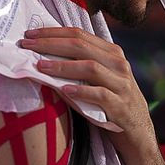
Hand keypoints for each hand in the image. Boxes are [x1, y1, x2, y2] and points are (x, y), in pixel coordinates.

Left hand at [20, 26, 151, 150]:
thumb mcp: (98, 79)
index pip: (79, 34)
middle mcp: (118, 64)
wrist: (137, 132)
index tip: (30, 35)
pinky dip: (82, 91)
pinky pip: (100, 95)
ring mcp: (121, 84)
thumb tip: (41, 57)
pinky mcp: (121, 106)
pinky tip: (65, 90)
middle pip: (81, 46)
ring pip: (90, 67)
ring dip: (63, 66)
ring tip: (41, 66)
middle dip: (51, 44)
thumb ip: (78, 65)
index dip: (53, 32)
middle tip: (27, 46)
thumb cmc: (110, 104)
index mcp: (111, 53)